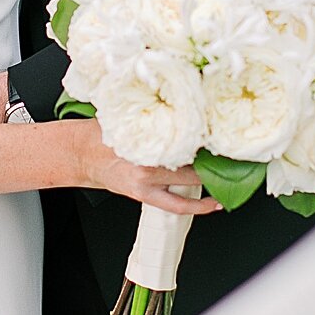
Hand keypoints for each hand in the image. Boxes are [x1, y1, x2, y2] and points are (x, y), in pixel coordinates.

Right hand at [74, 122, 222, 216]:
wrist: (81, 155)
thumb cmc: (101, 134)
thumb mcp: (128, 118)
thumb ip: (155, 117)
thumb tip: (183, 108)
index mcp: (144, 140)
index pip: (185, 138)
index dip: (207, 137)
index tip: (224, 131)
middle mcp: (147, 164)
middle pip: (191, 161)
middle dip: (214, 158)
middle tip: (233, 153)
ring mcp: (146, 183)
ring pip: (188, 182)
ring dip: (210, 179)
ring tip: (230, 174)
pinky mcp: (144, 196)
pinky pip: (176, 206)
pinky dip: (198, 206)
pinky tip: (214, 203)